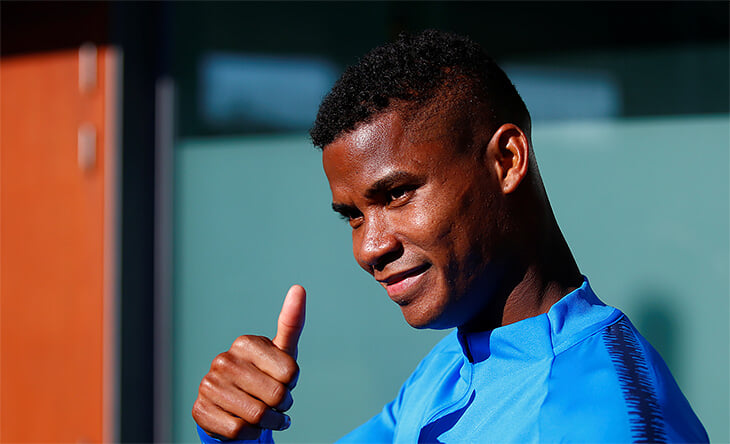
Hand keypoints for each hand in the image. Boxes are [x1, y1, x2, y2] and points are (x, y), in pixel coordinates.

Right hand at [192, 285, 305, 439]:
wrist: (232, 407)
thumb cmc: (264, 376)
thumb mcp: (282, 352)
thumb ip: (292, 322)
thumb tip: (299, 288)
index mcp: (245, 343)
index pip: (290, 373)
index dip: (291, 384)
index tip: (282, 380)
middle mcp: (223, 360)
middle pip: (276, 396)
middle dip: (282, 406)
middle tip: (275, 403)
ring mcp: (209, 385)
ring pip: (258, 417)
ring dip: (268, 423)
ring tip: (263, 416)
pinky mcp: (200, 410)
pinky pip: (238, 431)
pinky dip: (249, 435)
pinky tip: (245, 426)